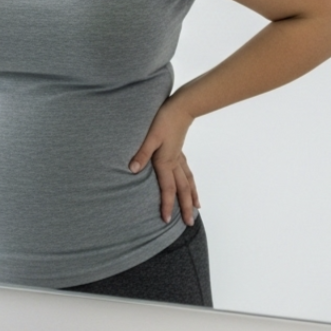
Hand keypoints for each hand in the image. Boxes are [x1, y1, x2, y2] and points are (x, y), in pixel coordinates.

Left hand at [128, 99, 199, 225]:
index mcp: (165, 162)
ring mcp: (179, 156)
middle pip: (182, 189)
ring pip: (188, 181)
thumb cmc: (162, 120)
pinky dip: (191, 181)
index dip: (167, 205)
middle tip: (190, 223)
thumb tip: (133, 170)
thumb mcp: (148, 136)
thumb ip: (141, 153)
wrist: (180, 107)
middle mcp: (175, 162)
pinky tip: (190, 182)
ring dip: (191, 195)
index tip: (167, 220)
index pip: (167, 189)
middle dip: (185, 207)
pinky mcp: (179, 150)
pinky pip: (187, 171)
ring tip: (197, 207)